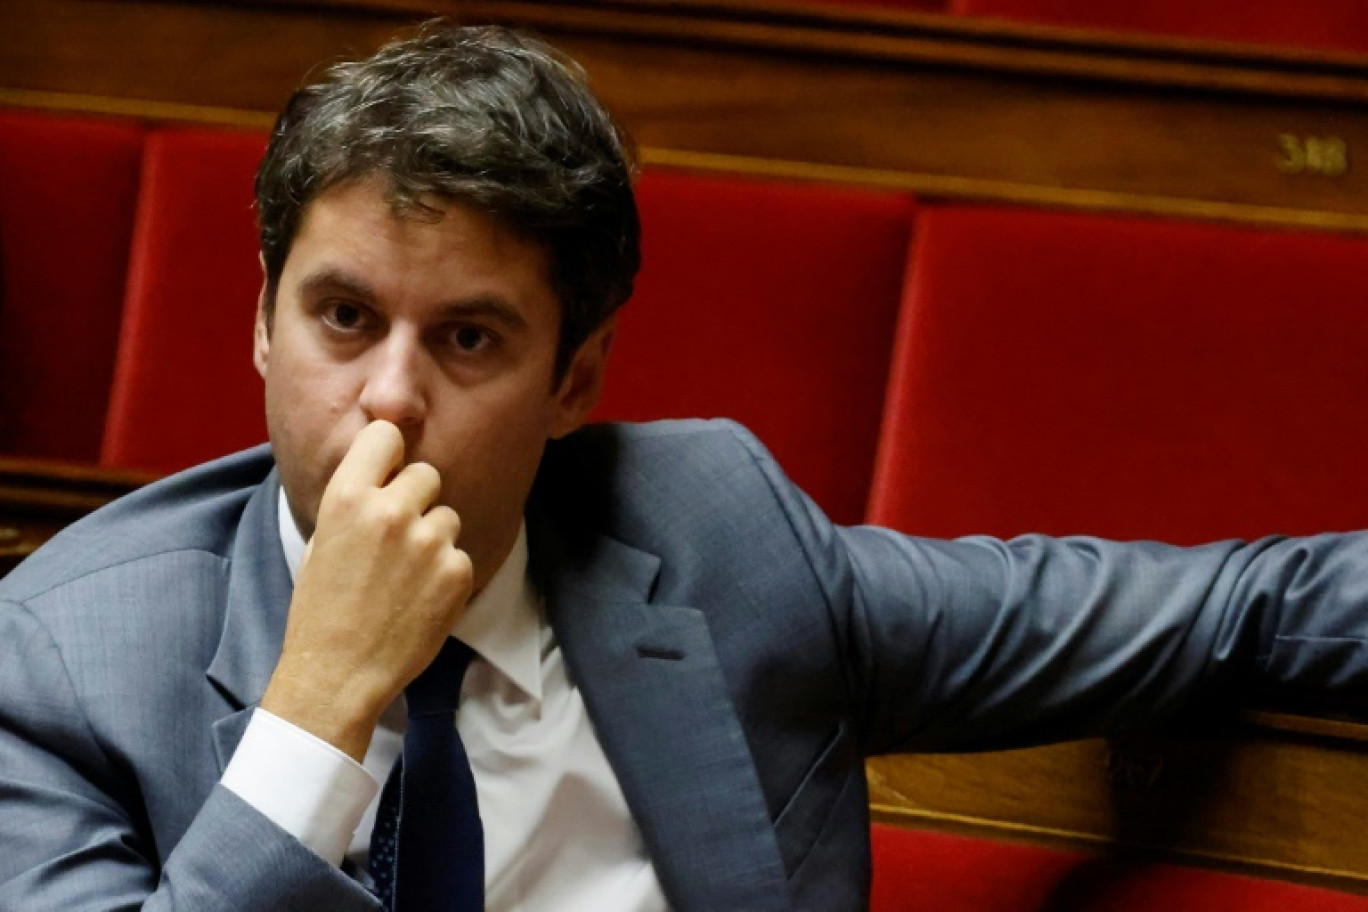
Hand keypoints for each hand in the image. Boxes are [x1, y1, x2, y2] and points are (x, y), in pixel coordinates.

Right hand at [260, 420, 473, 761]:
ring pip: (448, 516)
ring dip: (434, 538)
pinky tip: (419, 599)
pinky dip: (447, 573)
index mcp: (347, 498)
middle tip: (397, 539)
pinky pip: (461, 554)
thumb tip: (385, 469)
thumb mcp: (322, 540)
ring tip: (404, 577)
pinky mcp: (457, 571)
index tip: (389, 470)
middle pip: (426, 474)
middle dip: (416, 499)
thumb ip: (356, 500)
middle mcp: (390, 511)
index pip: (385, 435)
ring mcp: (428, 541)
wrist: (338, 674)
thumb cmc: (322, 609)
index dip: (389, 453)